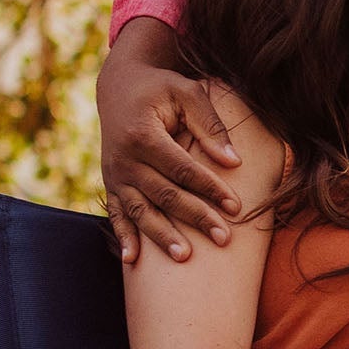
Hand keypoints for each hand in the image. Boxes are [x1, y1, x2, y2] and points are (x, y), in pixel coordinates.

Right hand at [97, 19, 242, 264]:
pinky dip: (124, 237)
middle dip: (195, 217)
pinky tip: (133, 262)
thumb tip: (234, 162)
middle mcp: (124, 159)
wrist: (119, 86)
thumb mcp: (186, 92)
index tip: (236, 206)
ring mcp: (115, 175)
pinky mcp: (111, 184)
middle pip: (164, 195)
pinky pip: (117, 214)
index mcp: (142, 134)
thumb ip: (210, 124)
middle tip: (224, 238)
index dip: (209, 188)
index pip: (182, 168)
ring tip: (185, 257)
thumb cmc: (160, 88)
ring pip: (140, 211)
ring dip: (161, 236)